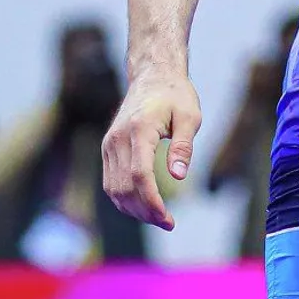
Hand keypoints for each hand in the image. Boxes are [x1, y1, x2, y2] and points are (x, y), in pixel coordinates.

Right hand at [102, 69, 201, 229]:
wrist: (153, 76)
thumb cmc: (176, 95)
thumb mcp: (190, 116)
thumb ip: (183, 146)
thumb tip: (179, 176)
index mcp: (138, 130)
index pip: (139, 176)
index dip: (152, 202)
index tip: (168, 219)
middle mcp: (117, 139)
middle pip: (124, 187)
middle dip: (145, 211)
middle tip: (168, 223)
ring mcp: (109, 144)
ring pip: (113, 189)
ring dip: (134, 210)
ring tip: (159, 218)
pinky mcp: (107, 148)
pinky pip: (110, 182)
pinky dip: (124, 199)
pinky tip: (144, 207)